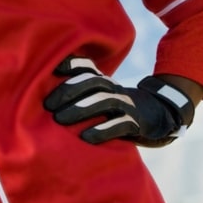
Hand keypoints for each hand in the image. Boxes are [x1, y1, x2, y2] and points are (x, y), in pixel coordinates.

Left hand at [43, 56, 194, 146]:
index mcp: (103, 80)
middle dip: (67, 91)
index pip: (86, 66)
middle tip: (47, 105)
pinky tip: (85, 137)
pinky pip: (119, 125)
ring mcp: (126, 104)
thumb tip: (45, 88)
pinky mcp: (136, 123)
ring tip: (59, 119)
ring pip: (102, 101)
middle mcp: (113, 88)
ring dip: (79, 109)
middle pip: (91, 82)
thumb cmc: (115, 106)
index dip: (70, 64)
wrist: (157, 116)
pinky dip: (101, 130)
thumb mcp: (100, 94)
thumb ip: (78, 90)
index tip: (51, 70)